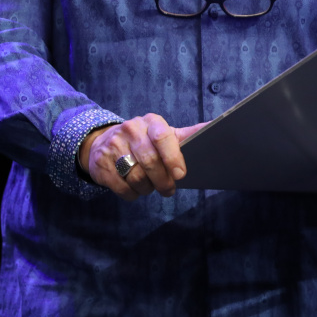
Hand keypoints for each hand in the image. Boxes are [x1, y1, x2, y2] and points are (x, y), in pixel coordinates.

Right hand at [79, 114, 206, 200]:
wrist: (103, 142)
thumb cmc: (144, 141)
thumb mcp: (164, 134)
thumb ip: (187, 135)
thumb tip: (215, 128)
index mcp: (150, 122)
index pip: (162, 136)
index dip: (173, 158)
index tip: (181, 175)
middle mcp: (130, 130)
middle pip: (150, 162)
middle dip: (163, 181)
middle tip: (169, 190)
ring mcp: (113, 146)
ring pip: (136, 178)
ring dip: (147, 189)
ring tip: (150, 186)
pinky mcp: (101, 164)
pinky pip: (122, 188)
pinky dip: (132, 194)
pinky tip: (135, 189)